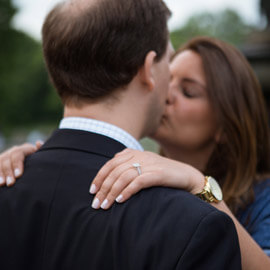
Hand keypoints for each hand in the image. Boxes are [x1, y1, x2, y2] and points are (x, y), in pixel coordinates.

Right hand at [0, 141, 42, 186]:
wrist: (32, 163)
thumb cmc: (39, 162)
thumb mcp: (41, 157)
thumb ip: (40, 151)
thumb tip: (38, 142)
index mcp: (25, 149)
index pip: (18, 153)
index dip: (17, 164)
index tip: (19, 175)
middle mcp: (13, 151)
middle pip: (7, 159)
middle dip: (8, 172)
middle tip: (11, 183)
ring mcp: (6, 156)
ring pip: (0, 162)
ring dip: (0, 173)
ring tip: (2, 184)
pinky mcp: (1, 162)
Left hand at [89, 148, 204, 209]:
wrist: (187, 176)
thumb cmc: (163, 174)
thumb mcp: (144, 166)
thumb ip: (129, 166)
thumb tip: (111, 177)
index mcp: (134, 153)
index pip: (111, 163)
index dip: (99, 177)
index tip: (92, 191)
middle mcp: (140, 156)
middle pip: (115, 171)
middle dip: (103, 188)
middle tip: (96, 204)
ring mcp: (149, 164)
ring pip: (123, 176)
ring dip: (112, 192)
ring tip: (105, 206)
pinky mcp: (158, 173)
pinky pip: (138, 181)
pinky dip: (127, 191)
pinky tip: (120, 201)